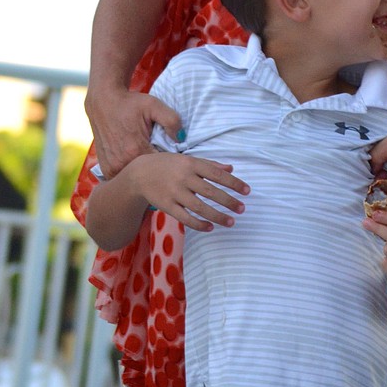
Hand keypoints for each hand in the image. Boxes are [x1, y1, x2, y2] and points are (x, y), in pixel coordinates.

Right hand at [85, 84, 181, 177]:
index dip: (168, 160)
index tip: (170, 151)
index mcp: (136, 150)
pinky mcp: (106, 168)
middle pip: (149, 173)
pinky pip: (124, 176)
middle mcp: (123, 163)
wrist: (102, 101)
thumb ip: (171, 120)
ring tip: (146, 154)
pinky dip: (131, 170)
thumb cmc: (129, 103)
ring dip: (143, 170)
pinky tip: (135, 158)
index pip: (162, 165)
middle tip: (159, 151)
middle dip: (157, 166)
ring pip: (136, 176)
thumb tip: (181, 138)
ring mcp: (112, 168)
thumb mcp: (153, 105)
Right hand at [128, 152, 249, 232]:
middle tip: (242, 209)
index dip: (234, 183)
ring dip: (217, 216)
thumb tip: (231, 169)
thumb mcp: (187, 160)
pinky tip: (210, 227)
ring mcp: (174, 192)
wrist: (139, 174)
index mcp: (191, 163)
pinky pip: (185, 218)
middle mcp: (184, 177)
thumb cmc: (168, 165)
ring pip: (200, 207)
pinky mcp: (167, 206)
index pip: (217, 174)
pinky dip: (199, 224)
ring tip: (231, 222)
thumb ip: (209, 164)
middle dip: (228, 201)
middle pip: (210, 191)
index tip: (247, 191)